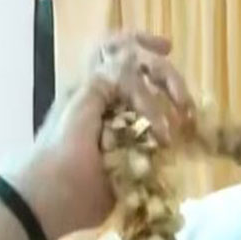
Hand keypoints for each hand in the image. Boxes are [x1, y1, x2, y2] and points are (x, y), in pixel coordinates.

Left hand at [21, 31, 193, 239]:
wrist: (54, 197)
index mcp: (93, 87)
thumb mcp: (79, 107)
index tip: (167, 47)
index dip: (141, 43)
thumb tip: (130, 64)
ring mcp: (122, 130)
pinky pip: (157, 140)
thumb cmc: (61, 149)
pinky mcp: (132, 156)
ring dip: (173, 110)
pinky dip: (173, 138)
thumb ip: (104, 82)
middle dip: (168, 80)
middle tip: (182, 100)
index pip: (117, 52)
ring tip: (186, 122)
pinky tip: (183, 140)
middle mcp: (109, 103)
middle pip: (144, 77)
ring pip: (155, 107)